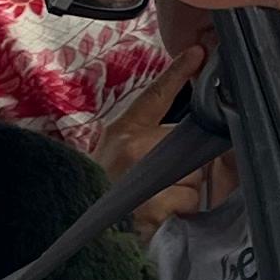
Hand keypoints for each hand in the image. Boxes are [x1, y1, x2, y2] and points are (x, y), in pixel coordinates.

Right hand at [101, 45, 227, 227]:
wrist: (82, 227)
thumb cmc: (101, 192)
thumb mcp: (115, 157)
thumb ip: (145, 140)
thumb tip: (180, 139)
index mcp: (122, 132)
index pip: (154, 96)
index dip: (177, 73)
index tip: (197, 52)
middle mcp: (132, 148)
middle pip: (186, 141)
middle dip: (186, 162)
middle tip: (162, 183)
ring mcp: (143, 175)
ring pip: (194, 173)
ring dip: (186, 190)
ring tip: (157, 201)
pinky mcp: (153, 203)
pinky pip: (190, 199)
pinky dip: (183, 210)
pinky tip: (161, 216)